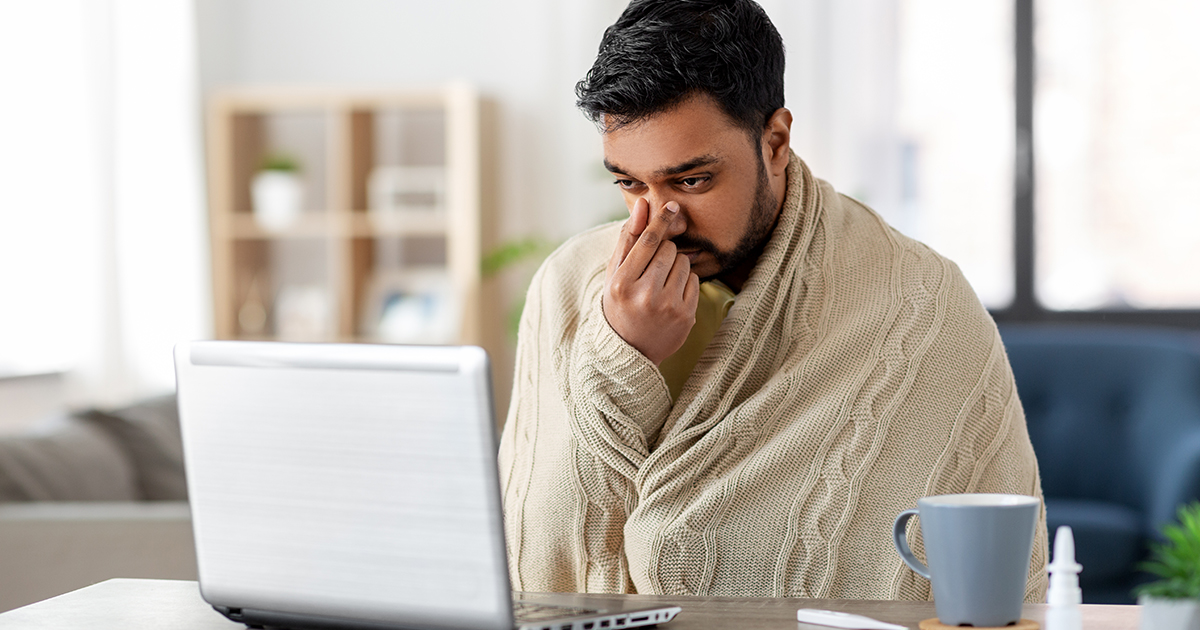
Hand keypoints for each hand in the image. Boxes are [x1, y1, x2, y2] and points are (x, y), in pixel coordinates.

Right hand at [602, 198, 699, 365]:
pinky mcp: (685, 315)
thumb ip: (629, 237)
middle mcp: (644, 296)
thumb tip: (643, 204)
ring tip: (660, 283)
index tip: (673, 206)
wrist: (630, 349)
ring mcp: (668, 307)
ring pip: (683, 262)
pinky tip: (671, 295)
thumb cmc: (620, 303)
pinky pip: (694, 279)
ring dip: (675, 265)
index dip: (661, 220)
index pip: (647, 241)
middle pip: (668, 249)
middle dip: (664, 251)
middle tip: (652, 269)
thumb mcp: (615, 272)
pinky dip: (685, 281)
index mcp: (622, 283)